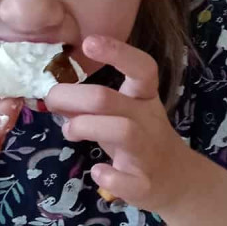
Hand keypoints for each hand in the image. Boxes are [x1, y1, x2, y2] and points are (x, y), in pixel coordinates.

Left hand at [44, 35, 200, 212]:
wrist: (176, 179)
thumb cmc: (140, 139)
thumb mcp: (122, 113)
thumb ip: (91, 104)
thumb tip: (53, 93)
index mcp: (144, 98)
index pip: (142, 68)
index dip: (117, 52)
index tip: (88, 42)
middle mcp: (148, 120)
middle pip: (110, 99)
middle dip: (73, 96)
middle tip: (50, 100)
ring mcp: (147, 152)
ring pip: (122, 130)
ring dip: (85, 127)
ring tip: (69, 131)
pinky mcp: (144, 183)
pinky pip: (126, 179)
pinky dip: (108, 175)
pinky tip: (98, 171)